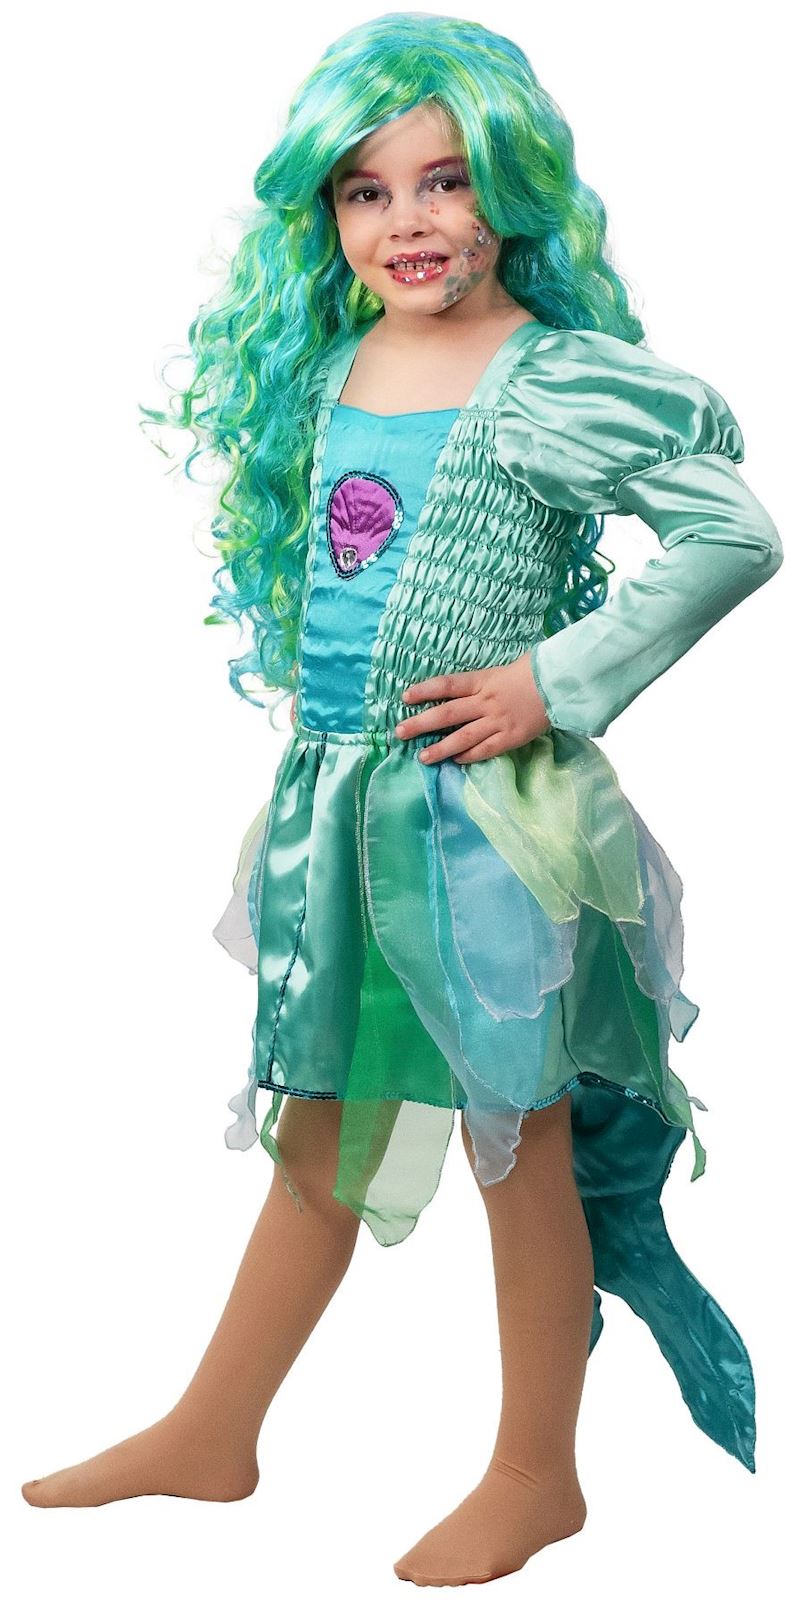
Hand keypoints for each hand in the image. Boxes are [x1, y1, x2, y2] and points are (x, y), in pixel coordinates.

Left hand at [394, 652, 551, 764]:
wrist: (562, 685)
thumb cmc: (534, 671)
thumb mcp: (504, 667)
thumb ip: (483, 679)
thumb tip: (465, 686)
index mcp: (483, 680)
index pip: (447, 685)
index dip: (424, 691)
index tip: (405, 697)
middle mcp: (486, 702)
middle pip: (447, 713)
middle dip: (421, 723)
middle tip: (400, 732)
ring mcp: (497, 721)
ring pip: (462, 737)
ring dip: (440, 748)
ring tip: (422, 757)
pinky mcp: (511, 737)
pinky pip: (485, 750)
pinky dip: (469, 756)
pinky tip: (456, 761)